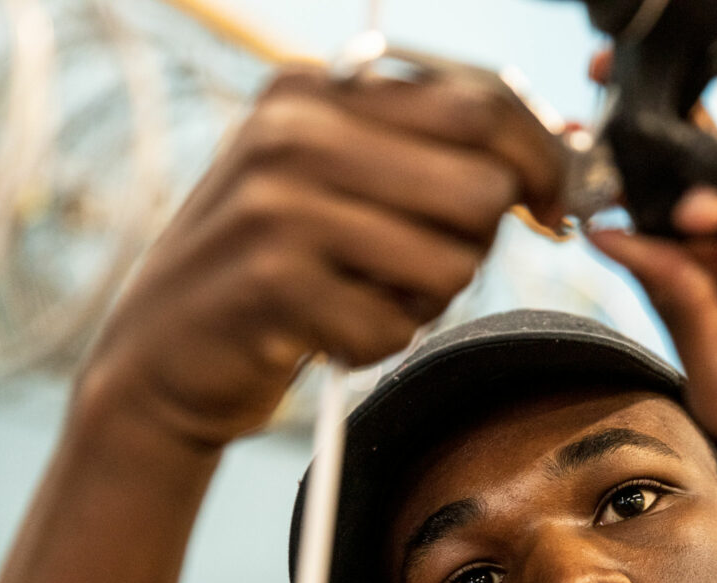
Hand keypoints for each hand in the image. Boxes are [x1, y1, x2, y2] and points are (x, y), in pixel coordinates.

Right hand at [79, 64, 564, 451]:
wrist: (158, 356)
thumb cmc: (270, 273)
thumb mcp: (332, 183)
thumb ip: (424, 154)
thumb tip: (558, 148)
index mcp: (315, 91)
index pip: (479, 102)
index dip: (541, 160)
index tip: (553, 206)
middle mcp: (293, 132)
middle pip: (482, 185)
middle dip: (475, 243)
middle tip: (419, 269)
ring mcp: (279, 204)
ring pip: (452, 261)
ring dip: (421, 301)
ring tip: (358, 296)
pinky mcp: (273, 281)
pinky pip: (397, 325)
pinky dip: (374, 343)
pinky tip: (323, 332)